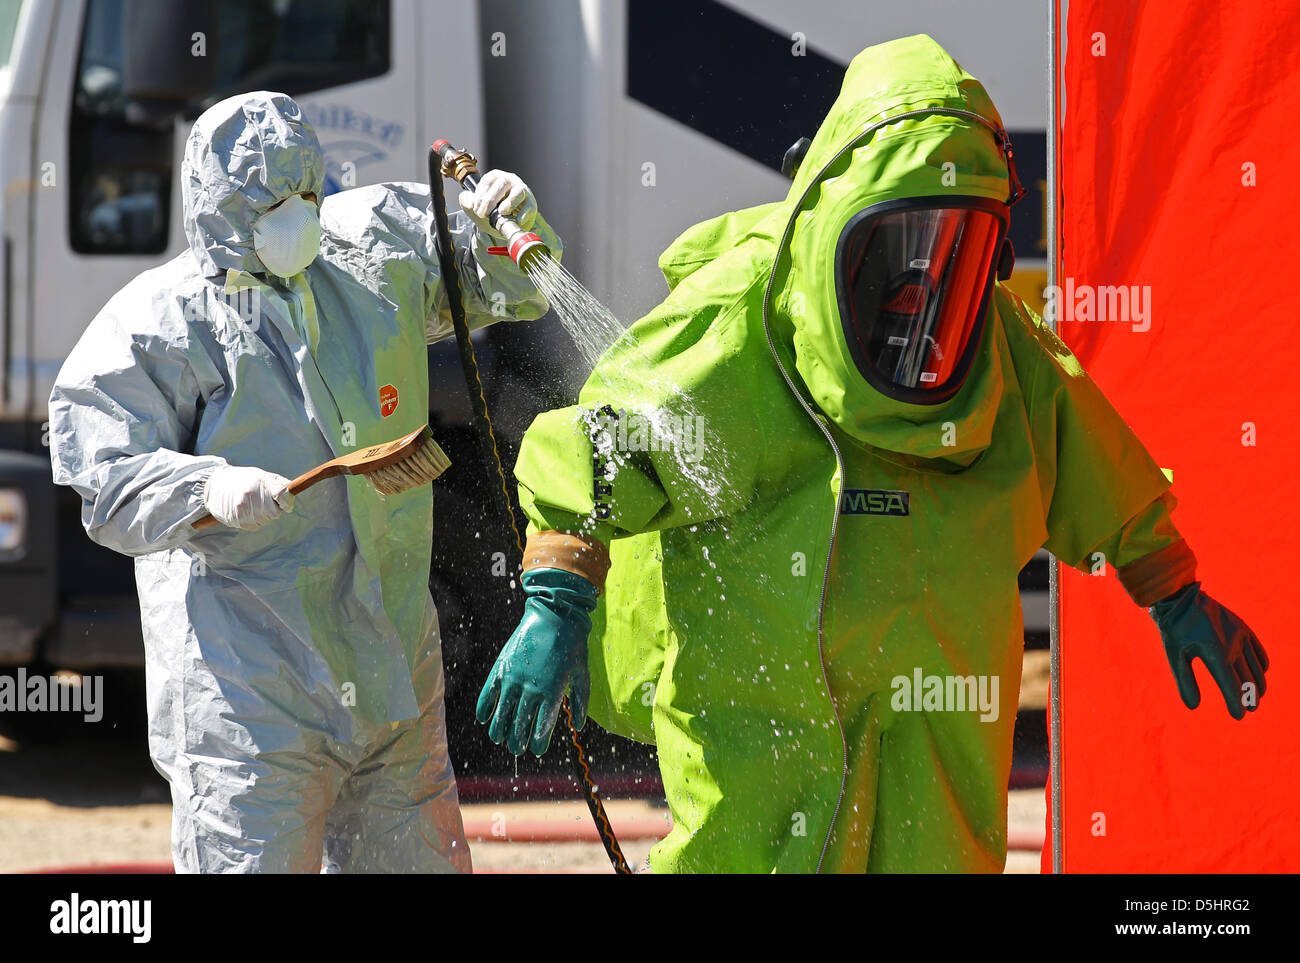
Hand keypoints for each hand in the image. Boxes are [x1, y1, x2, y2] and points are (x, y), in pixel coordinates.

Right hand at [202, 465, 293, 530]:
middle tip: (262, 501)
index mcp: (261, 481)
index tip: (286, 504)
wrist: (216, 483)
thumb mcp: (263, 475)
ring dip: (263, 516)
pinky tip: (246, 511)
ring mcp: (243, 508)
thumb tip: (295, 493)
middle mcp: (251, 494)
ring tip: (252, 504)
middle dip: (273, 509)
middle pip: (275, 513)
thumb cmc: (245, 479)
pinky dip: (254, 521)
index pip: (282, 494)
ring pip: (265, 521)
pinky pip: (255, 526)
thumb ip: (281, 483)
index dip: (288, 502)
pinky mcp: (235, 519)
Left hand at [458, 169, 536, 238]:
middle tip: (483, 215)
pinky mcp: (531, 203)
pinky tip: (517, 220)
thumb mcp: (477, 207)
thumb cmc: (493, 212)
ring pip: (518, 192)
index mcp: (494, 177)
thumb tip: (467, 199)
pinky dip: (523, 214)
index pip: (487, 182)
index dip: (480, 196)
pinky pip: (528, 206)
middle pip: (501, 185)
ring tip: (501, 212)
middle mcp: (509, 180)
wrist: (508, 225)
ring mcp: (521, 191)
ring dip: (509, 203)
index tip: (476, 209)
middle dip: (490, 200)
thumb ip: (467, 202)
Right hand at [476, 568, 595, 755]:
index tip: (537, 750)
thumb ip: (581, 701)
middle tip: (516, 749)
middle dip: (517, 741)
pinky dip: (484, 707)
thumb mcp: (582, 674)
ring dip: (499, 729)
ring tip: (499, 739)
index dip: (538, 742)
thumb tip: (578, 725)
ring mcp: (514, 678)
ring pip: (502, 713)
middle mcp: (531, 688)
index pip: (542, 727)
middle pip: (520, 724)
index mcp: (552, 692)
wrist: (554, 615)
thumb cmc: (572, 646)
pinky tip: (483, 718)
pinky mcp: (502, 667)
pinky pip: (489, 692)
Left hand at [1150, 582, 1267, 719]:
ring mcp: (1240, 635)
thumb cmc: (1175, 629)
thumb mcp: (1175, 655)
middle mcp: (1232, 645)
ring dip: (1258, 683)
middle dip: (1250, 696)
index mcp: (1215, 654)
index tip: (1239, 716)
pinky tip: (1260, 672)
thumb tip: (1193, 706)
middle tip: (1251, 708)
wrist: (1181, 598)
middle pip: (1247, 679)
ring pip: (1256, 666)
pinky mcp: (1242, 627)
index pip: (1231, 686)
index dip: (1236, 703)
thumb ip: (1185, 681)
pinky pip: (1258, 649)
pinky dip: (1261, 663)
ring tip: (1257, 695)